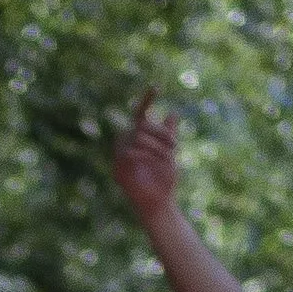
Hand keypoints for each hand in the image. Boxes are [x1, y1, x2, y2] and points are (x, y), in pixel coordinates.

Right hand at [112, 87, 180, 225]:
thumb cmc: (164, 180)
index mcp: (139, 139)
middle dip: (160, 133)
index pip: (140, 114)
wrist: (160, 204)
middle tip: (174, 146)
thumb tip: (172, 113)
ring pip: (136, 136)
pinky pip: (129, 152)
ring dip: (156, 145)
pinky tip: (156, 162)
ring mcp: (120, 157)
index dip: (146, 100)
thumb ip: (168, 134)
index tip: (156, 87)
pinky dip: (146, 155)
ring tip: (169, 157)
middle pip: (140, 125)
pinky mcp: (118, 170)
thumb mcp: (169, 153)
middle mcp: (127, 144)